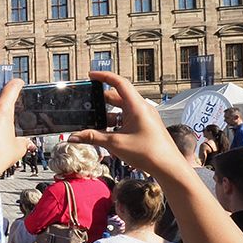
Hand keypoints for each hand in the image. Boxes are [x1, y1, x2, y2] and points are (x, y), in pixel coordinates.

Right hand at [69, 72, 185, 179]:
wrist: (168, 167)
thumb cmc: (148, 152)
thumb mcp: (115, 144)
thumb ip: (93, 138)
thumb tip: (74, 137)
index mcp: (136, 106)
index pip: (119, 83)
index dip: (103, 77)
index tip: (91, 75)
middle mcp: (142, 108)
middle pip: (118, 97)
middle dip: (101, 101)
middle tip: (88, 105)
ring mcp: (144, 117)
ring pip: (122, 110)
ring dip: (108, 115)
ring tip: (95, 125)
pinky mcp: (145, 126)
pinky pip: (127, 119)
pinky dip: (116, 123)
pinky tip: (108, 134)